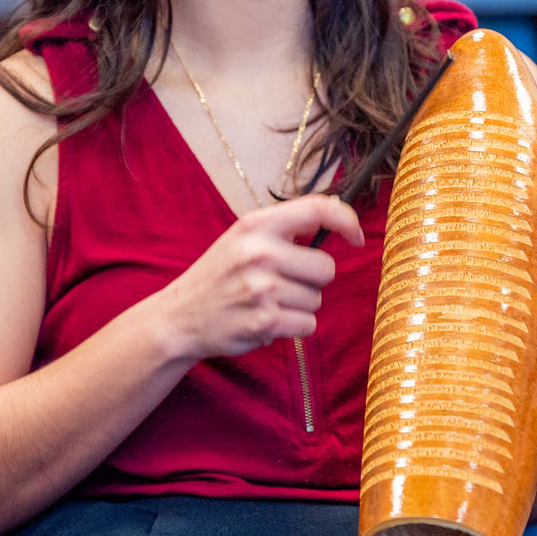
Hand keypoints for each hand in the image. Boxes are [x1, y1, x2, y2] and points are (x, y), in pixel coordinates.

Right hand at [160, 194, 363, 361]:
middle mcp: (260, 252)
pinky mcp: (263, 321)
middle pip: (326, 268)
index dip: (347, 220)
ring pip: (317, 299)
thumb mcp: (243, 237)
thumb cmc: (220, 274)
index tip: (356, 237)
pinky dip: (293, 326)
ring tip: (266, 302)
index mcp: (257, 224)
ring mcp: (261, 288)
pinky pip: (307, 324)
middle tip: (281, 282)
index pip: (318, 209)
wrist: (180, 316)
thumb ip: (284, 228)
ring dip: (299, 305)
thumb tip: (335, 217)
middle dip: (312, 279)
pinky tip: (266, 320)